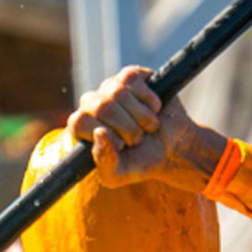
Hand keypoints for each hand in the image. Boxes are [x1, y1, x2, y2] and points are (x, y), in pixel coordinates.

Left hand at [67, 67, 223, 189]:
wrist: (173, 148)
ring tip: (148, 127)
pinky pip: (133, 79)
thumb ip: (104, 162)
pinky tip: (154, 108)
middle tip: (138, 139)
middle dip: (126, 128)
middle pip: (101, 106)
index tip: (122, 145)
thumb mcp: (119, 174)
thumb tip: (99, 134)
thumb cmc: (140, 161)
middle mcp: (92, 103)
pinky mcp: (131, 76)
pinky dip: (148, 99)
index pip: (79, 121)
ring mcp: (110, 87)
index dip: (105, 133)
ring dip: (140, 116)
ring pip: (118, 92)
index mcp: (82, 126)